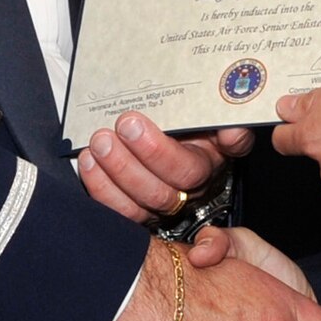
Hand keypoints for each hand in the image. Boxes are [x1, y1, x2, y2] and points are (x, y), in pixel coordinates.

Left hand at [79, 111, 252, 224]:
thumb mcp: (208, 109)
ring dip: (115, 173)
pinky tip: (89, 162)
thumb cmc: (186, 116)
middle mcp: (190, 189)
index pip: (192, 169)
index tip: (134, 122)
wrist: (158, 125)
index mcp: (210, 161)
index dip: (162, 151)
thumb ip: (224, 118)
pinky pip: (120, 211)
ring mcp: (162, 203)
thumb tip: (231, 133)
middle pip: (166, 190)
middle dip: (137, 159)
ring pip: (141, 205)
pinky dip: (100, 188)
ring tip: (99, 144)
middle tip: (117, 128)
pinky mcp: (136, 209)